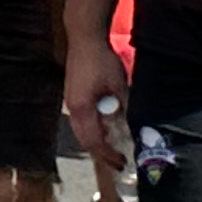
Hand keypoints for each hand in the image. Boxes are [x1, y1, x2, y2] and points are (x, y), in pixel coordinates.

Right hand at [65, 32, 128, 190]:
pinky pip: (80, 118)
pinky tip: (104, 126)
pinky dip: (92, 128)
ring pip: (80, 129)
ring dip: (95, 140)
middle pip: (83, 138)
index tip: (121, 163)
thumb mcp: (119, 87)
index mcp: (81, 108)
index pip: (93, 140)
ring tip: (111, 147)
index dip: (107, 154)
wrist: (85, 38)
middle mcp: (71, 106)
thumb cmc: (102, 61)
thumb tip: (132, 129)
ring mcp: (70, 99)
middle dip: (99, 152)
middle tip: (116, 161)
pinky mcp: (72, 93)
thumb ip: (123, 109)